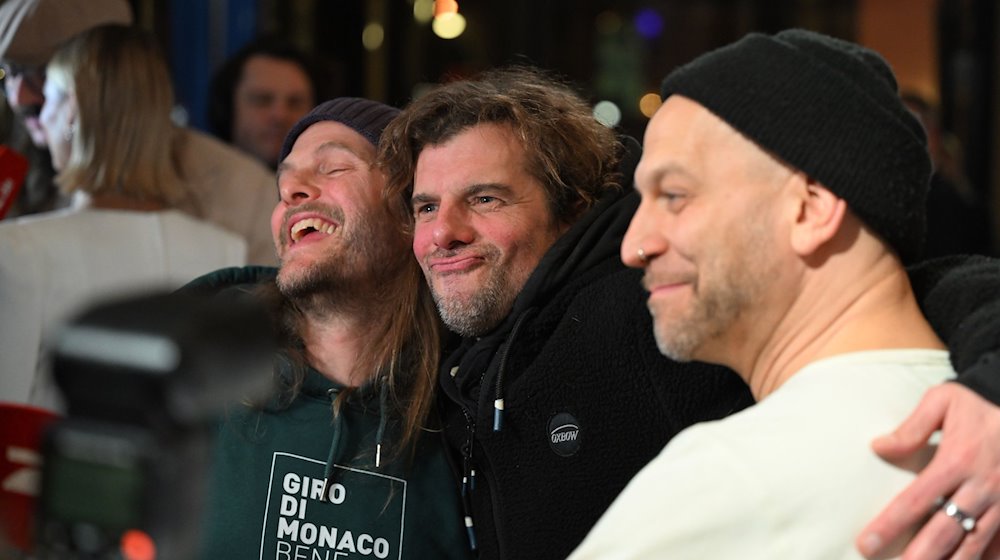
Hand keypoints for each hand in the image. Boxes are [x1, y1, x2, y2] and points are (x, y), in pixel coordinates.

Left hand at [857, 383, 999, 558]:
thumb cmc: (978, 407)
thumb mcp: (943, 401)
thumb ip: (912, 427)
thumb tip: (878, 447)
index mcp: (957, 461)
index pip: (915, 500)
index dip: (889, 525)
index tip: (866, 544)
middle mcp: (980, 487)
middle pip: (945, 531)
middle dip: (920, 556)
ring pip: (974, 543)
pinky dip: (986, 558)